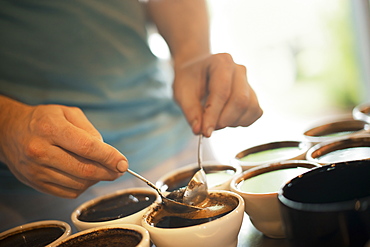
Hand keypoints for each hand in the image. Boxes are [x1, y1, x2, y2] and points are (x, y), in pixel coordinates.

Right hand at [0, 98, 127, 197]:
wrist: (9, 131)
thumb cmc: (43, 119)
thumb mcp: (67, 113)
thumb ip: (89, 130)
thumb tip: (106, 151)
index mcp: (50, 129)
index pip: (87, 148)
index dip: (109, 157)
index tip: (123, 163)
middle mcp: (41, 151)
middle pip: (84, 169)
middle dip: (108, 172)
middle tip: (118, 170)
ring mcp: (36, 170)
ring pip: (78, 183)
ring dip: (96, 179)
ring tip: (101, 170)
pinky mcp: (35, 183)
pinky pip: (68, 192)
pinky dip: (83, 186)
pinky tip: (85, 176)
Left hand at [173, 53, 262, 136]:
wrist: (197, 72)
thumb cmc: (189, 80)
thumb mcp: (181, 93)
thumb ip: (190, 111)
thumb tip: (199, 130)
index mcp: (221, 62)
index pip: (222, 91)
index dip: (214, 114)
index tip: (205, 132)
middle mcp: (238, 70)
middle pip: (240, 100)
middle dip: (223, 120)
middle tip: (207, 127)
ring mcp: (248, 82)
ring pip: (249, 108)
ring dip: (232, 122)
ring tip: (215, 119)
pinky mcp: (252, 95)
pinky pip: (255, 112)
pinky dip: (241, 121)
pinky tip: (226, 118)